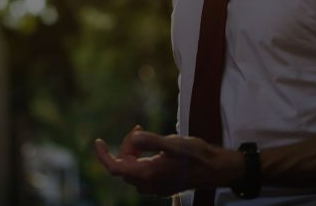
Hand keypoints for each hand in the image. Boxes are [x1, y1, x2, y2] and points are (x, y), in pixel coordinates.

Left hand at [95, 130, 243, 196]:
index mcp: (148, 174)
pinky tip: (152, 146)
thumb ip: (152, 141)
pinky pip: (143, 172)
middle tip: (139, 129)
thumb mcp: (174, 143)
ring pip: (133, 169)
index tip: (98, 141)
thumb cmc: (197, 155)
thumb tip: (134, 136)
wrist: (217, 169)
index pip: (115, 168)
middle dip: (125, 146)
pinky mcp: (163, 185)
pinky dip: (141, 157)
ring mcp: (157, 187)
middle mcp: (150, 184)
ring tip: (143, 133)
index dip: (103, 156)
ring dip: (133, 151)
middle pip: (124, 166)